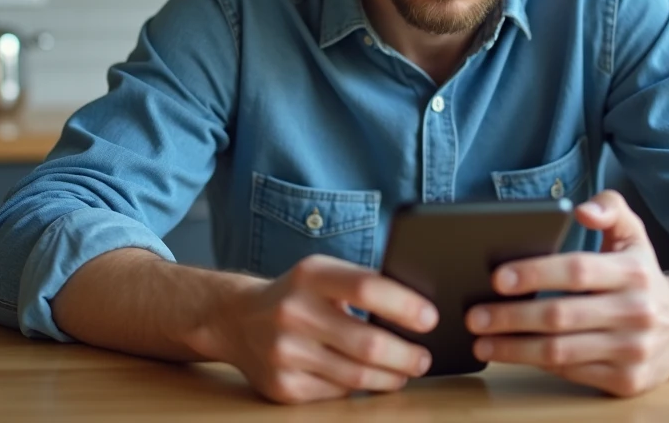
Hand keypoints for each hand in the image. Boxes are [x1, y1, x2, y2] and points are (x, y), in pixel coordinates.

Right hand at [201, 254, 437, 403]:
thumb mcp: (321, 274)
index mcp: (310, 275)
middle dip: (406, 354)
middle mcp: (293, 312)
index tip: (430, 319)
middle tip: (424, 357)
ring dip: (390, 377)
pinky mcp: (283, 386)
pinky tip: (369, 379)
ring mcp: (285, 353)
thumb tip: (417, 311)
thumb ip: (360, 285)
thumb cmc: (296, 294)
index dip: (404, 305)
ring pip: (356, 376)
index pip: (367, 287)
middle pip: (367, 342)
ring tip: (405, 371)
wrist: (238, 320)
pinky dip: (359, 389)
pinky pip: (336, 394)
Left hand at [465, 190, 668, 396]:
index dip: (535, 274)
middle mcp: (637, 313)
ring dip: (514, 349)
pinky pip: (571, 372)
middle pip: (561, 316)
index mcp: (634, 272)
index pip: (578, 271)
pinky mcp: (627, 381)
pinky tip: (513, 354)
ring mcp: (633, 351)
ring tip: (482, 342)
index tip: (496, 278)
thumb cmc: (642, 274)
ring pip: (561, 352)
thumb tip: (582, 209)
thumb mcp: (633, 233)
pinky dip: (537, 364)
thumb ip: (610, 207)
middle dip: (510, 317)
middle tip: (474, 316)